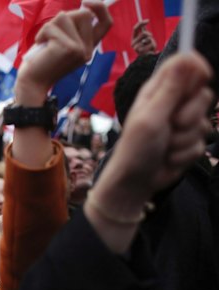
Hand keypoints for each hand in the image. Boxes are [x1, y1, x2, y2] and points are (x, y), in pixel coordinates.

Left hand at [15, 1, 111, 105]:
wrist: (32, 83)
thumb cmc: (43, 61)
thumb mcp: (63, 43)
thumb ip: (74, 28)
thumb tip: (84, 6)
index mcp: (88, 48)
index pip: (106, 24)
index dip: (100, 8)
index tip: (87, 2)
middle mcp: (87, 50)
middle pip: (84, 14)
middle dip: (65, 17)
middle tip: (52, 34)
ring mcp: (80, 50)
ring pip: (66, 17)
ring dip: (50, 26)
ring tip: (45, 41)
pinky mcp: (68, 48)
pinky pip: (51, 26)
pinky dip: (42, 32)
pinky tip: (40, 45)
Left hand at [97, 52, 212, 204]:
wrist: (135, 182)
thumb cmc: (135, 148)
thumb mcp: (152, 117)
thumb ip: (171, 89)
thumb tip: (186, 57)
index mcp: (157, 92)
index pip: (184, 65)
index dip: (197, 67)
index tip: (203, 77)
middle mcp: (171, 104)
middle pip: (202, 94)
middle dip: (192, 112)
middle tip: (173, 124)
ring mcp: (181, 124)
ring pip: (204, 121)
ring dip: (185, 138)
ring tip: (165, 146)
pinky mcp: (188, 143)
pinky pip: (201, 143)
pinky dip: (185, 154)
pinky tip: (169, 158)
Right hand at [131, 20, 156, 55]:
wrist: (148, 57)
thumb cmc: (147, 47)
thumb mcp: (145, 38)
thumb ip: (144, 30)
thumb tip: (145, 21)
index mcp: (133, 39)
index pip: (135, 29)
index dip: (141, 23)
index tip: (148, 20)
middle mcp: (133, 43)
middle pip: (144, 33)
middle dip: (150, 35)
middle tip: (150, 40)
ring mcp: (136, 48)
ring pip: (148, 38)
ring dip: (152, 41)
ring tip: (150, 46)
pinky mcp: (141, 52)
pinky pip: (151, 44)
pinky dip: (153, 45)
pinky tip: (151, 49)